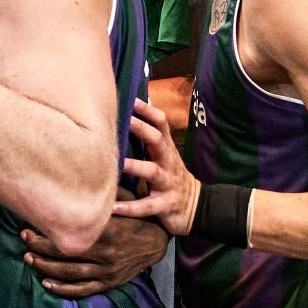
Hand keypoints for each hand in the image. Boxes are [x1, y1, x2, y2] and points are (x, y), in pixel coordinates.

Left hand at [23, 187, 168, 298]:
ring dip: (46, 267)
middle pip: (65, 254)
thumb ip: (103, 195)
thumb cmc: (134, 216)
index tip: (28, 226)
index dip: (47, 232)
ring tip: (29, 259)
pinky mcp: (109, 282)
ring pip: (70, 273)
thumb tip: (75, 180)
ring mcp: (107, 271)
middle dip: (41, 248)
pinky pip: (83, 289)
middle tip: (24, 241)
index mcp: (108, 231)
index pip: (71, 234)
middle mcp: (106, 253)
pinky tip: (46, 283)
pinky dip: (63, 289)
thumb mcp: (123, 200)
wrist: (157, 242)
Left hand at [112, 99, 199, 235]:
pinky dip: (130, 208)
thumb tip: (128, 115)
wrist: (195, 207)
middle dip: (141, 129)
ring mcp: (168, 183)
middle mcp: (168, 162)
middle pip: (157, 140)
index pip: (161, 123)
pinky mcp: (165, 205)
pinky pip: (147, 206)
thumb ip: (149, 139)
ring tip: (116, 164)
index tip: (131, 99)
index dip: (147, 111)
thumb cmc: (171, 176)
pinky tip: (111, 208)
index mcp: (166, 149)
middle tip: (123, 120)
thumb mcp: (164, 155)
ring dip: (134, 166)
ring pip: (152, 171)